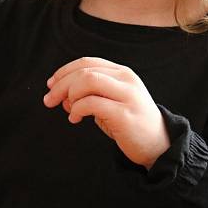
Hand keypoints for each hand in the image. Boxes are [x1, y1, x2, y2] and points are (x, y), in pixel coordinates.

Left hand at [43, 57, 169, 168]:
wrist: (158, 145)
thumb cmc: (130, 123)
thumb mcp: (110, 102)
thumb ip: (89, 95)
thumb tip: (62, 96)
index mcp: (122, 73)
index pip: (87, 62)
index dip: (65, 71)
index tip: (50, 84)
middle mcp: (126, 79)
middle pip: (84, 71)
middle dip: (61, 84)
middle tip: (49, 100)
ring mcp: (127, 95)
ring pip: (88, 81)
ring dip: (69, 95)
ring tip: (68, 110)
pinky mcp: (124, 114)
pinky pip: (91, 103)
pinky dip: (77, 110)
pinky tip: (76, 119)